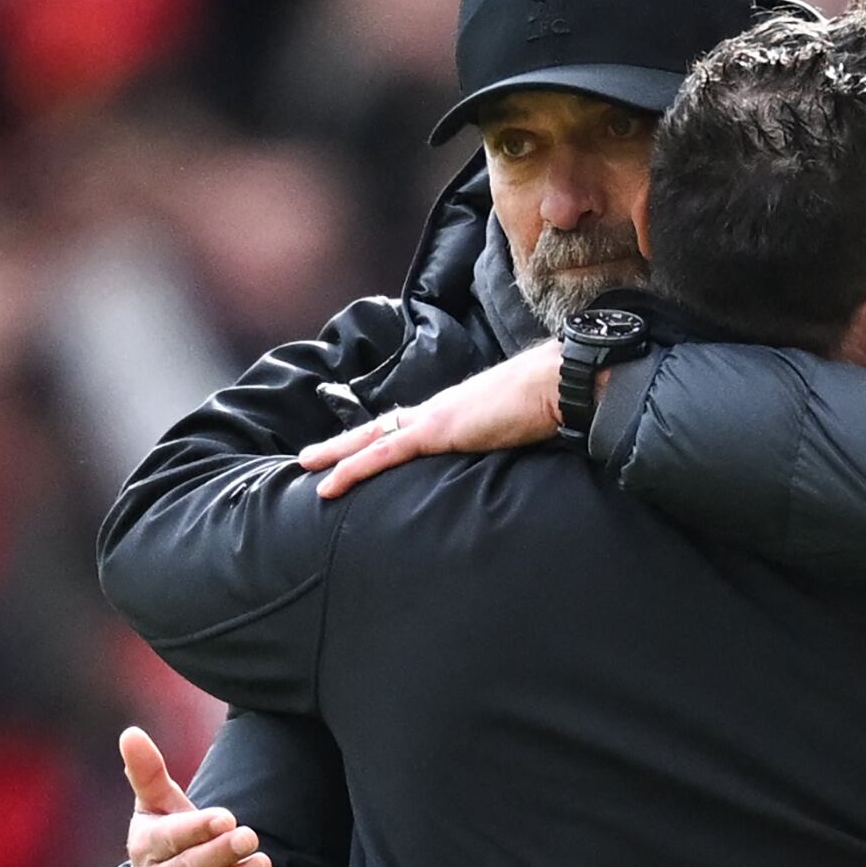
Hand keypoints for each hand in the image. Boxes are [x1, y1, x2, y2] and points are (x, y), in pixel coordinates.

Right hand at [121, 726, 272, 866]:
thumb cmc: (167, 853)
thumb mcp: (157, 814)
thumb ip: (148, 775)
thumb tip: (130, 732)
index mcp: (145, 849)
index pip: (167, 839)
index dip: (195, 829)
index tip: (225, 817)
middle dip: (218, 854)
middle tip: (251, 837)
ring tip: (262, 864)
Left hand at [298, 342, 564, 497]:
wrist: (558, 383)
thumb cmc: (550, 403)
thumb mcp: (520, 429)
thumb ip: (505, 442)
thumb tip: (512, 455)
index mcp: (457, 411)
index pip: (410, 425)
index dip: (382, 436)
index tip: (361, 446)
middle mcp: (439, 410)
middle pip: (379, 426)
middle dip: (344, 442)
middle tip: (311, 455)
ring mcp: (435, 419)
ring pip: (371, 437)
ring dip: (337, 452)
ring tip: (307, 466)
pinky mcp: (437, 431)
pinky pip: (384, 452)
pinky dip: (353, 467)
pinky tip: (330, 483)